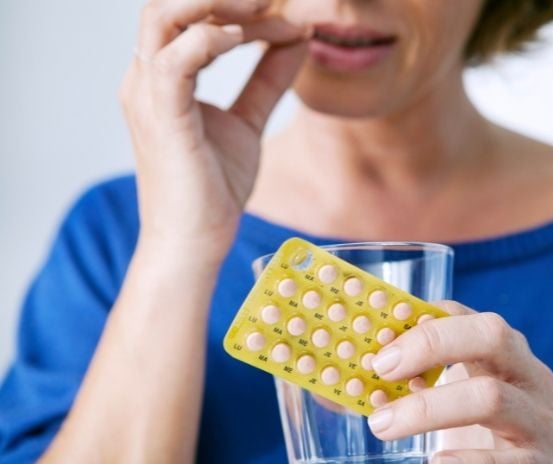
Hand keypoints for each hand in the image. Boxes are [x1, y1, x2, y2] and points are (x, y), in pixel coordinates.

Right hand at [119, 0, 308, 263]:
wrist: (195, 242)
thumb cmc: (213, 188)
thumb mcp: (248, 121)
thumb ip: (267, 79)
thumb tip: (297, 40)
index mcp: (162, 77)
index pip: (189, 16)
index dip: (238, 8)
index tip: (288, 18)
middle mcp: (146, 78)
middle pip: (169, 3)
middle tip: (271, 1)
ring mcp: (148, 96)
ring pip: (164, 17)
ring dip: (216, 4)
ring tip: (262, 10)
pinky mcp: (161, 118)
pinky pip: (174, 60)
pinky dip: (209, 40)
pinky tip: (242, 41)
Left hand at [367, 301, 552, 463]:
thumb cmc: (491, 426)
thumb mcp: (462, 389)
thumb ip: (413, 381)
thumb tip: (342, 383)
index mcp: (503, 349)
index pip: (465, 314)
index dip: (419, 321)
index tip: (378, 338)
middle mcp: (526, 374)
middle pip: (490, 336)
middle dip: (430, 345)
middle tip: (381, 368)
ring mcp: (539, 418)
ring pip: (491, 397)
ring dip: (428, 409)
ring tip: (383, 424)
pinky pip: (510, 463)